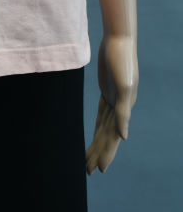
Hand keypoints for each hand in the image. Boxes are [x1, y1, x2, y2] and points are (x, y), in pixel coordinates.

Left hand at [86, 33, 137, 174]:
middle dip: (99, 153)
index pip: (114, 137)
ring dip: (97, 142)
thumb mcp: (124, 86)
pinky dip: (98, 124)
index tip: (99, 170)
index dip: (107, 153)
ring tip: (88, 158)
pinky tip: (95, 133)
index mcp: (124, 108)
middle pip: (107, 135)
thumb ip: (124, 112)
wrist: (118, 39)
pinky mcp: (106, 89)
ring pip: (104, 126)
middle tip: (88, 172)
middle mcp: (120, 106)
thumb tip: (123, 137)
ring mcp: (113, 98)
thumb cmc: (122, 60)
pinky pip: (102, 113)